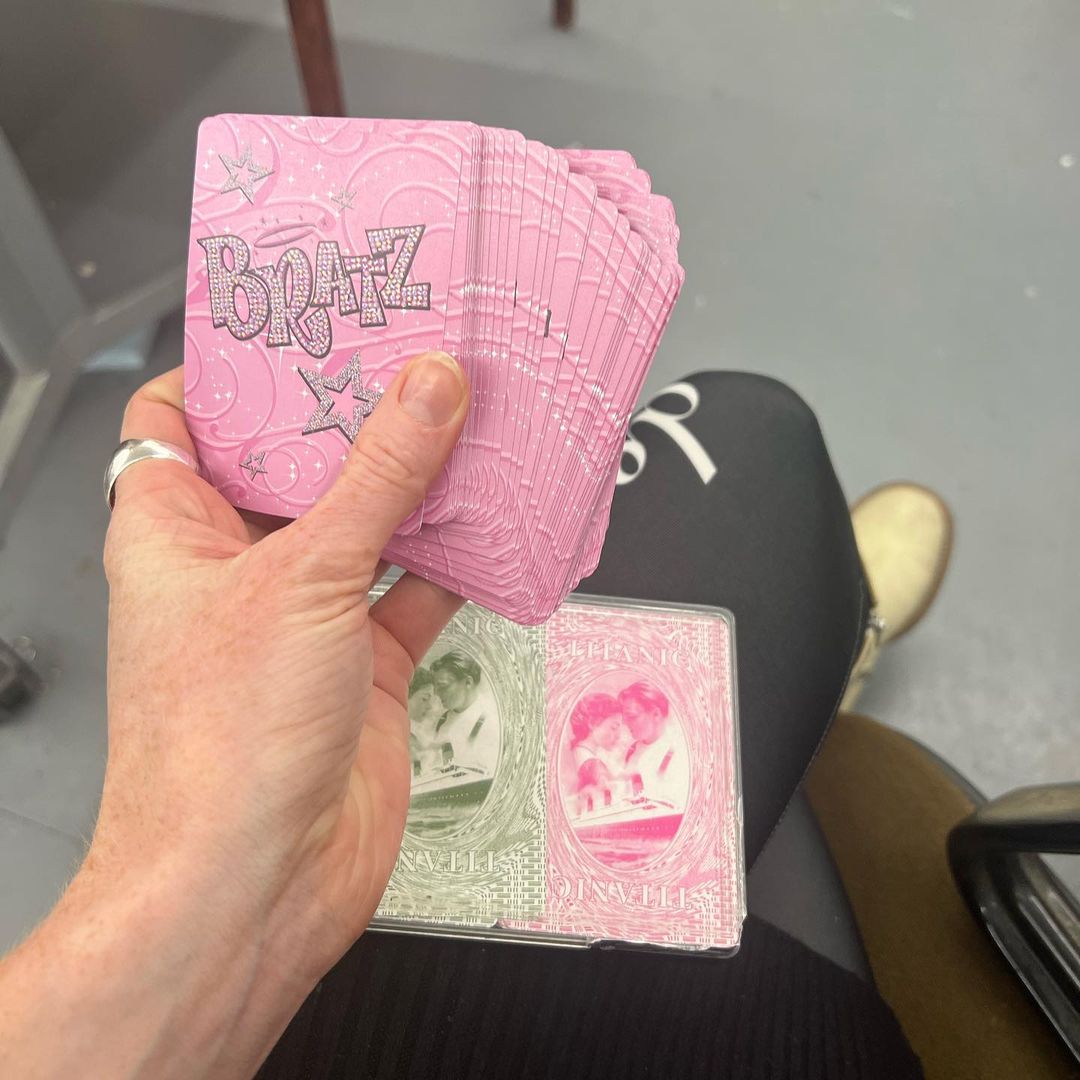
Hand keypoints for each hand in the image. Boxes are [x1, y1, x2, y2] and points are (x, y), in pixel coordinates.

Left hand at [0, 350, 467, 1078]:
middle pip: (301, 462)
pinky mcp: (364, 661)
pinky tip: (499, 525)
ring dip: (423, 483)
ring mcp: (307, 614)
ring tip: (473, 420)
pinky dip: (461, 562)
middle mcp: (240, 566)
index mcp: (179, 528)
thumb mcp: (302, 577)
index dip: (243, 364)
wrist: (255, 885)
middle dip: (358, 414)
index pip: (193, 417)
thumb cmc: (218, 747)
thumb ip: (376, 477)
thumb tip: (426, 389)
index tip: (308, 316)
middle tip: (416, 353)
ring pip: (372, 522)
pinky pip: (421, 590)